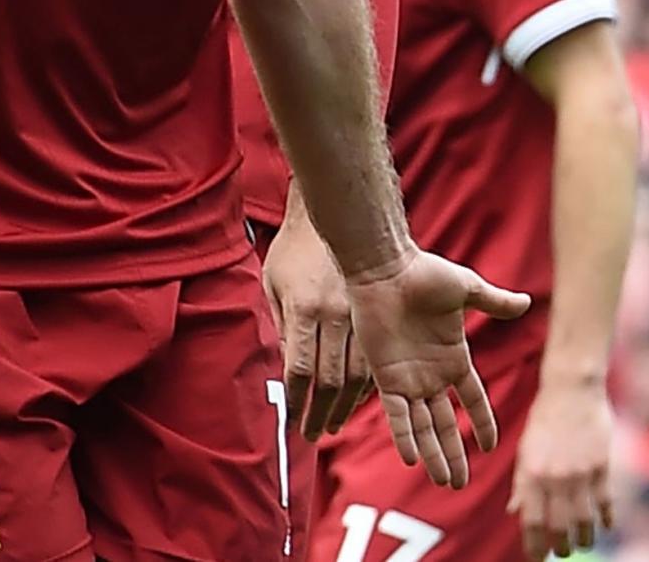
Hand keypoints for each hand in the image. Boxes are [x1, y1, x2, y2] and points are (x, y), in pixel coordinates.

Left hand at [264, 202, 371, 438]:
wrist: (333, 213)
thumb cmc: (293, 249)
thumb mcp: (273, 283)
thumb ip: (280, 327)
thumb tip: (284, 371)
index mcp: (304, 308)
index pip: (299, 370)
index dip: (296, 401)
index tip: (291, 420)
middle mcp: (334, 314)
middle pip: (330, 379)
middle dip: (320, 412)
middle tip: (313, 434)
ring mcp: (359, 312)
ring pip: (358, 373)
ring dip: (345, 405)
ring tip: (334, 423)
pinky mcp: (375, 310)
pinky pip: (374, 356)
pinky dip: (366, 383)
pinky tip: (357, 398)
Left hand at [344, 248, 531, 488]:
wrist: (387, 268)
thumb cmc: (425, 273)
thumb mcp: (468, 290)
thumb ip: (495, 302)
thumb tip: (527, 302)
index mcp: (453, 357)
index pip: (473, 399)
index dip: (482, 422)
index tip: (490, 447)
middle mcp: (431, 374)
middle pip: (445, 423)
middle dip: (453, 454)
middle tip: (460, 485)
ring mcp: (408, 378)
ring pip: (423, 427)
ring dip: (433, 454)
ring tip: (444, 482)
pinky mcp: (386, 377)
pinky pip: (397, 414)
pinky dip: (404, 436)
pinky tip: (413, 459)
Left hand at [509, 378, 615, 557]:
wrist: (572, 387)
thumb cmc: (545, 418)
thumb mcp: (526, 449)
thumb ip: (522, 483)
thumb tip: (514, 512)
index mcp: (531, 473)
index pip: (532, 523)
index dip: (535, 546)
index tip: (537, 558)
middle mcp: (555, 477)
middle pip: (559, 527)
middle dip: (560, 547)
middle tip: (562, 551)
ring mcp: (581, 473)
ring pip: (584, 521)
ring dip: (583, 538)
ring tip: (581, 542)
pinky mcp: (602, 466)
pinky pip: (605, 502)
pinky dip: (606, 518)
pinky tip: (606, 526)